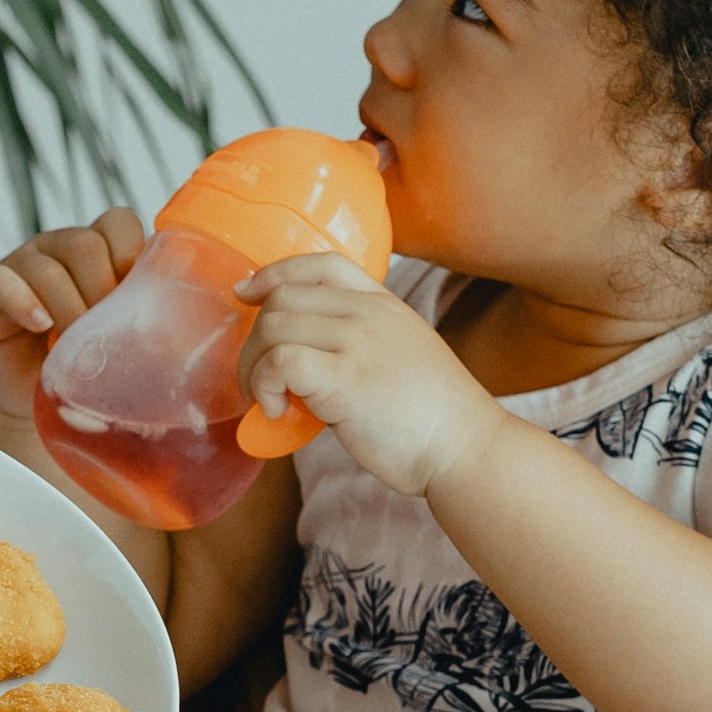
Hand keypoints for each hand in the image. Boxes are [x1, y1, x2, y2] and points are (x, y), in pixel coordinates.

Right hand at [0, 205, 146, 432]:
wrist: (38, 400)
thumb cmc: (89, 367)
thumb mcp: (126, 341)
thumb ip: (152, 323)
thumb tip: (198, 336)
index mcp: (99, 251)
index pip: (118, 222)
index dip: (130, 252)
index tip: (136, 297)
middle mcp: (60, 249)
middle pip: (85, 243)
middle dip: (100, 290)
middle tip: (105, 331)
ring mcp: (23, 264)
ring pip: (45, 264)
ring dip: (67, 306)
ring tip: (74, 343)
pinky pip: (0, 280)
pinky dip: (23, 302)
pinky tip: (40, 325)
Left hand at [236, 255, 510, 495]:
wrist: (465, 448)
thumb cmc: (432, 418)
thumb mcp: (402, 356)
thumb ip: (360, 343)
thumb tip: (303, 365)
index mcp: (384, 304)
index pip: (321, 264)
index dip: (274, 274)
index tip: (246, 294)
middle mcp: (369, 314)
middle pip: (282, 298)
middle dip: (253, 340)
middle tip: (257, 382)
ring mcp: (358, 342)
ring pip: (273, 326)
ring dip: (253, 368)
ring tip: (269, 402)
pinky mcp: (345, 378)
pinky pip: (280, 362)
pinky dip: (264, 387)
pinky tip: (279, 414)